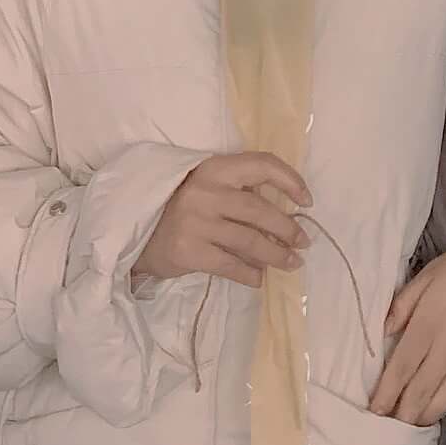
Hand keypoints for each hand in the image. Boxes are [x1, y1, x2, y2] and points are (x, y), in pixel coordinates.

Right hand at [131, 151, 310, 292]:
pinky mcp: (189, 251)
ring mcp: (196, 222)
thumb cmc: (183, 208)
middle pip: (259, 210)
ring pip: (249, 241)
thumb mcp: (208, 186)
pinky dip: (250, 274)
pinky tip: (259, 279)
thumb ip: (239, 190)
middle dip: (287, 228)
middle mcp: (205, 191)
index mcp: (215, 168)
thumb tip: (287, 211)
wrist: (138, 234)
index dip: (290, 181)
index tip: (307, 201)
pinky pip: (231, 266)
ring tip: (292, 263)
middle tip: (304, 242)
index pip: (262, 165)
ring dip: (276, 255)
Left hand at [370, 213, 445, 425]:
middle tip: (384, 429)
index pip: (401, 368)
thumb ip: (403, 304)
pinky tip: (433, 411)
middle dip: (400, 416)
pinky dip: (443, 408)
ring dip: (420, 418)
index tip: (373, 412)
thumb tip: (383, 333)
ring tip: (405, 426)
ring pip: (440, 402)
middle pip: (418, 393)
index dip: (385, 394)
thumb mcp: (429, 273)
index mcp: (428, 323)